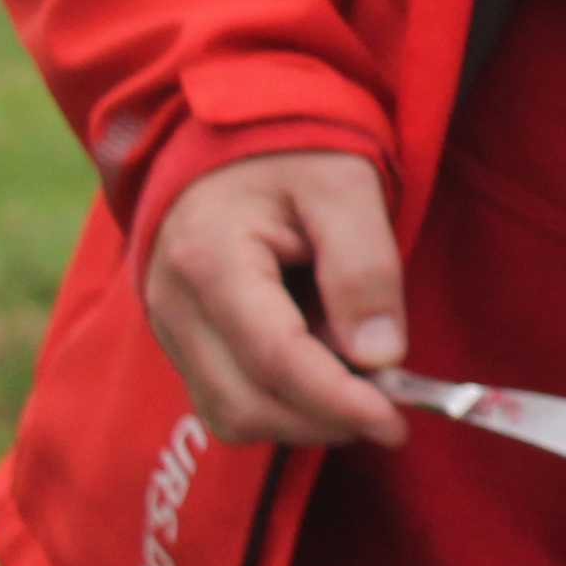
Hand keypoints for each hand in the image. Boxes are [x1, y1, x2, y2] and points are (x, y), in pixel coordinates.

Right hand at [139, 150, 409, 449]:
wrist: (235, 142)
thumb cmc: (295, 155)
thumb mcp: (346, 190)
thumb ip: (364, 268)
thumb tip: (380, 357)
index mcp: (210, 259)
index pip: (275, 357)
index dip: (338, 400)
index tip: (395, 422)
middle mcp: (173, 304)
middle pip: (246, 402)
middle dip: (324, 419)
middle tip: (391, 409)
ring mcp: (169, 328)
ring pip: (231, 415)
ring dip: (303, 418)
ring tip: (358, 380)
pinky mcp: (182, 343)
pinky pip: (226, 401)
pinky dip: (280, 406)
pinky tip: (323, 374)